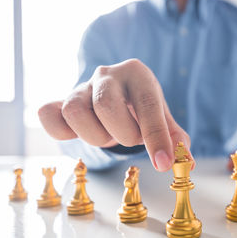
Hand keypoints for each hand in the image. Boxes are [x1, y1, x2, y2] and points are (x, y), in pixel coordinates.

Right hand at [38, 59, 189, 171]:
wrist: (117, 93)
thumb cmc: (141, 106)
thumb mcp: (162, 116)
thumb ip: (175, 137)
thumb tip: (187, 162)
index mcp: (138, 74)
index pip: (147, 105)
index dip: (155, 137)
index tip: (163, 164)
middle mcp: (107, 74)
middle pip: (106, 106)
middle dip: (122, 133)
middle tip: (129, 137)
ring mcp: (81, 86)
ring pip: (75, 112)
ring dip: (95, 135)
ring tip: (108, 133)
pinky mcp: (60, 101)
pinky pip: (49, 117)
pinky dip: (61, 132)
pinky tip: (79, 134)